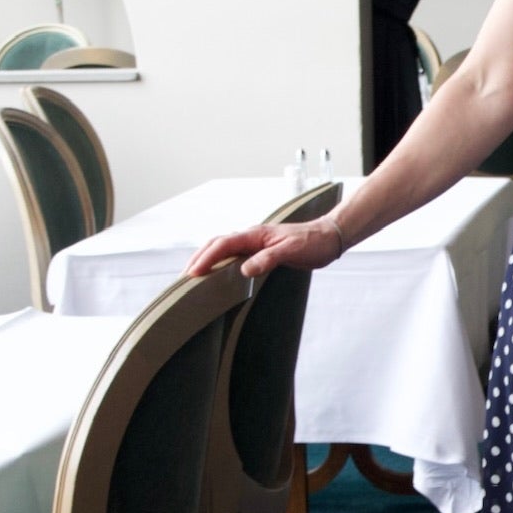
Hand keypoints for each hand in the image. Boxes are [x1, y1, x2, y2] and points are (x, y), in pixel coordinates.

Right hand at [185, 218, 343, 280]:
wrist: (328, 237)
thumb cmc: (312, 243)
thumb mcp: (291, 252)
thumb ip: (267, 260)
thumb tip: (243, 270)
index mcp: (255, 235)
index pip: (223, 245)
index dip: (206, 259)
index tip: (193, 273)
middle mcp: (251, 237)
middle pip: (217, 244)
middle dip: (199, 258)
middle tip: (184, 277)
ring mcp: (255, 243)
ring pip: (223, 248)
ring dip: (207, 259)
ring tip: (194, 274)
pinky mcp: (261, 250)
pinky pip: (234, 254)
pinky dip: (221, 261)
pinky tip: (218, 271)